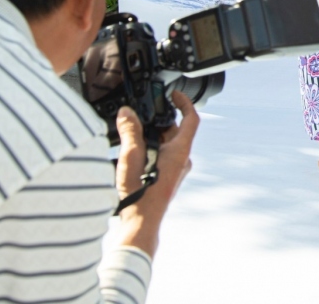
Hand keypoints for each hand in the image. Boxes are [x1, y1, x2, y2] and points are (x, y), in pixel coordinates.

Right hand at [115, 91, 199, 257]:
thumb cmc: (141, 194)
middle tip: (144, 114)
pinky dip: (152, 149)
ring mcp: (176, 172)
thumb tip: (127, 113)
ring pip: (168, 145)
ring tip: (134, 133)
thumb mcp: (131, 157)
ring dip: (154, 136)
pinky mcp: (167, 180)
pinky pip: (163, 157)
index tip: (175, 95)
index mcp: (180, 151)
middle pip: (177, 131)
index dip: (185, 103)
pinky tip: (134, 154)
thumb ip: (130, 132)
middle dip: (161, 120)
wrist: (141, 224)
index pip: (191, 119)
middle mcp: (182, 161)